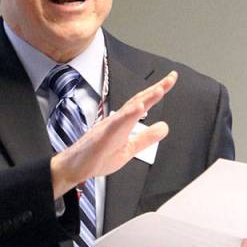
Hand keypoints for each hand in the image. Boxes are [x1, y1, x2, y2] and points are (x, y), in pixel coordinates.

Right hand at [50, 71, 176, 198]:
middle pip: (139, 100)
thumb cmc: (97, 157)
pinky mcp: (102, 136)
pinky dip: (127, 115)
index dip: (158, 91)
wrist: (75, 168)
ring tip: (160, 90)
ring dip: (144, 99)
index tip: (171, 80)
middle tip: (171, 78)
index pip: (143, 103)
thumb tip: (164, 127)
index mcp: (125, 123)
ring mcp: (109, 127)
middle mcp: (118, 120)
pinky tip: (138, 108)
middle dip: (156, 89)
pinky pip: (116, 124)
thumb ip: (146, 138)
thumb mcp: (130, 149)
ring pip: (129, 110)